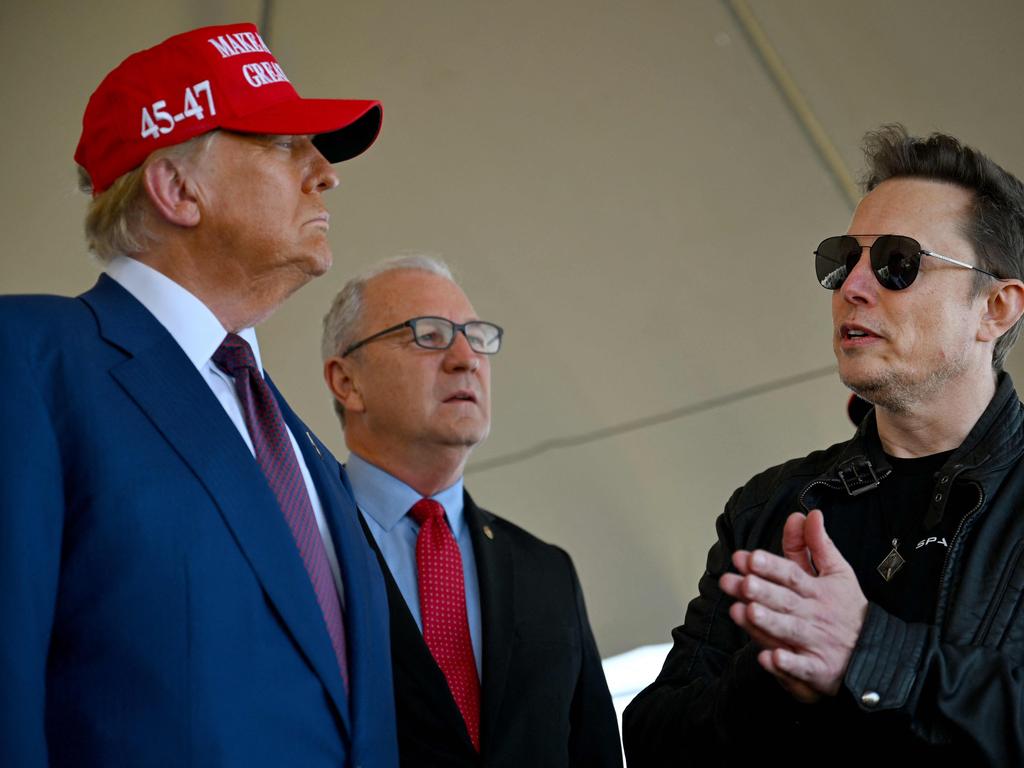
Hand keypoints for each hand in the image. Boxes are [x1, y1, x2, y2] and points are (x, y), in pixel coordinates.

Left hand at [719, 509, 867, 700]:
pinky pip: (801, 668)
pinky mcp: (816, 669)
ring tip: (747, 611)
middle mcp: (814, 614)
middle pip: (785, 601)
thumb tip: (808, 514)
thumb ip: (817, 544)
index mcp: (817, 590)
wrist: (875, 653)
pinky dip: (786, 665)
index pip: (792, 574)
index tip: (749, 558)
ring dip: (769, 622)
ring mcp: (815, 642)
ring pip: (789, 631)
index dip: (771, 566)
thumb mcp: (838, 572)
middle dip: (762, 592)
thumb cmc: (848, 609)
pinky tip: (768, 658)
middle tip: (741, 582)